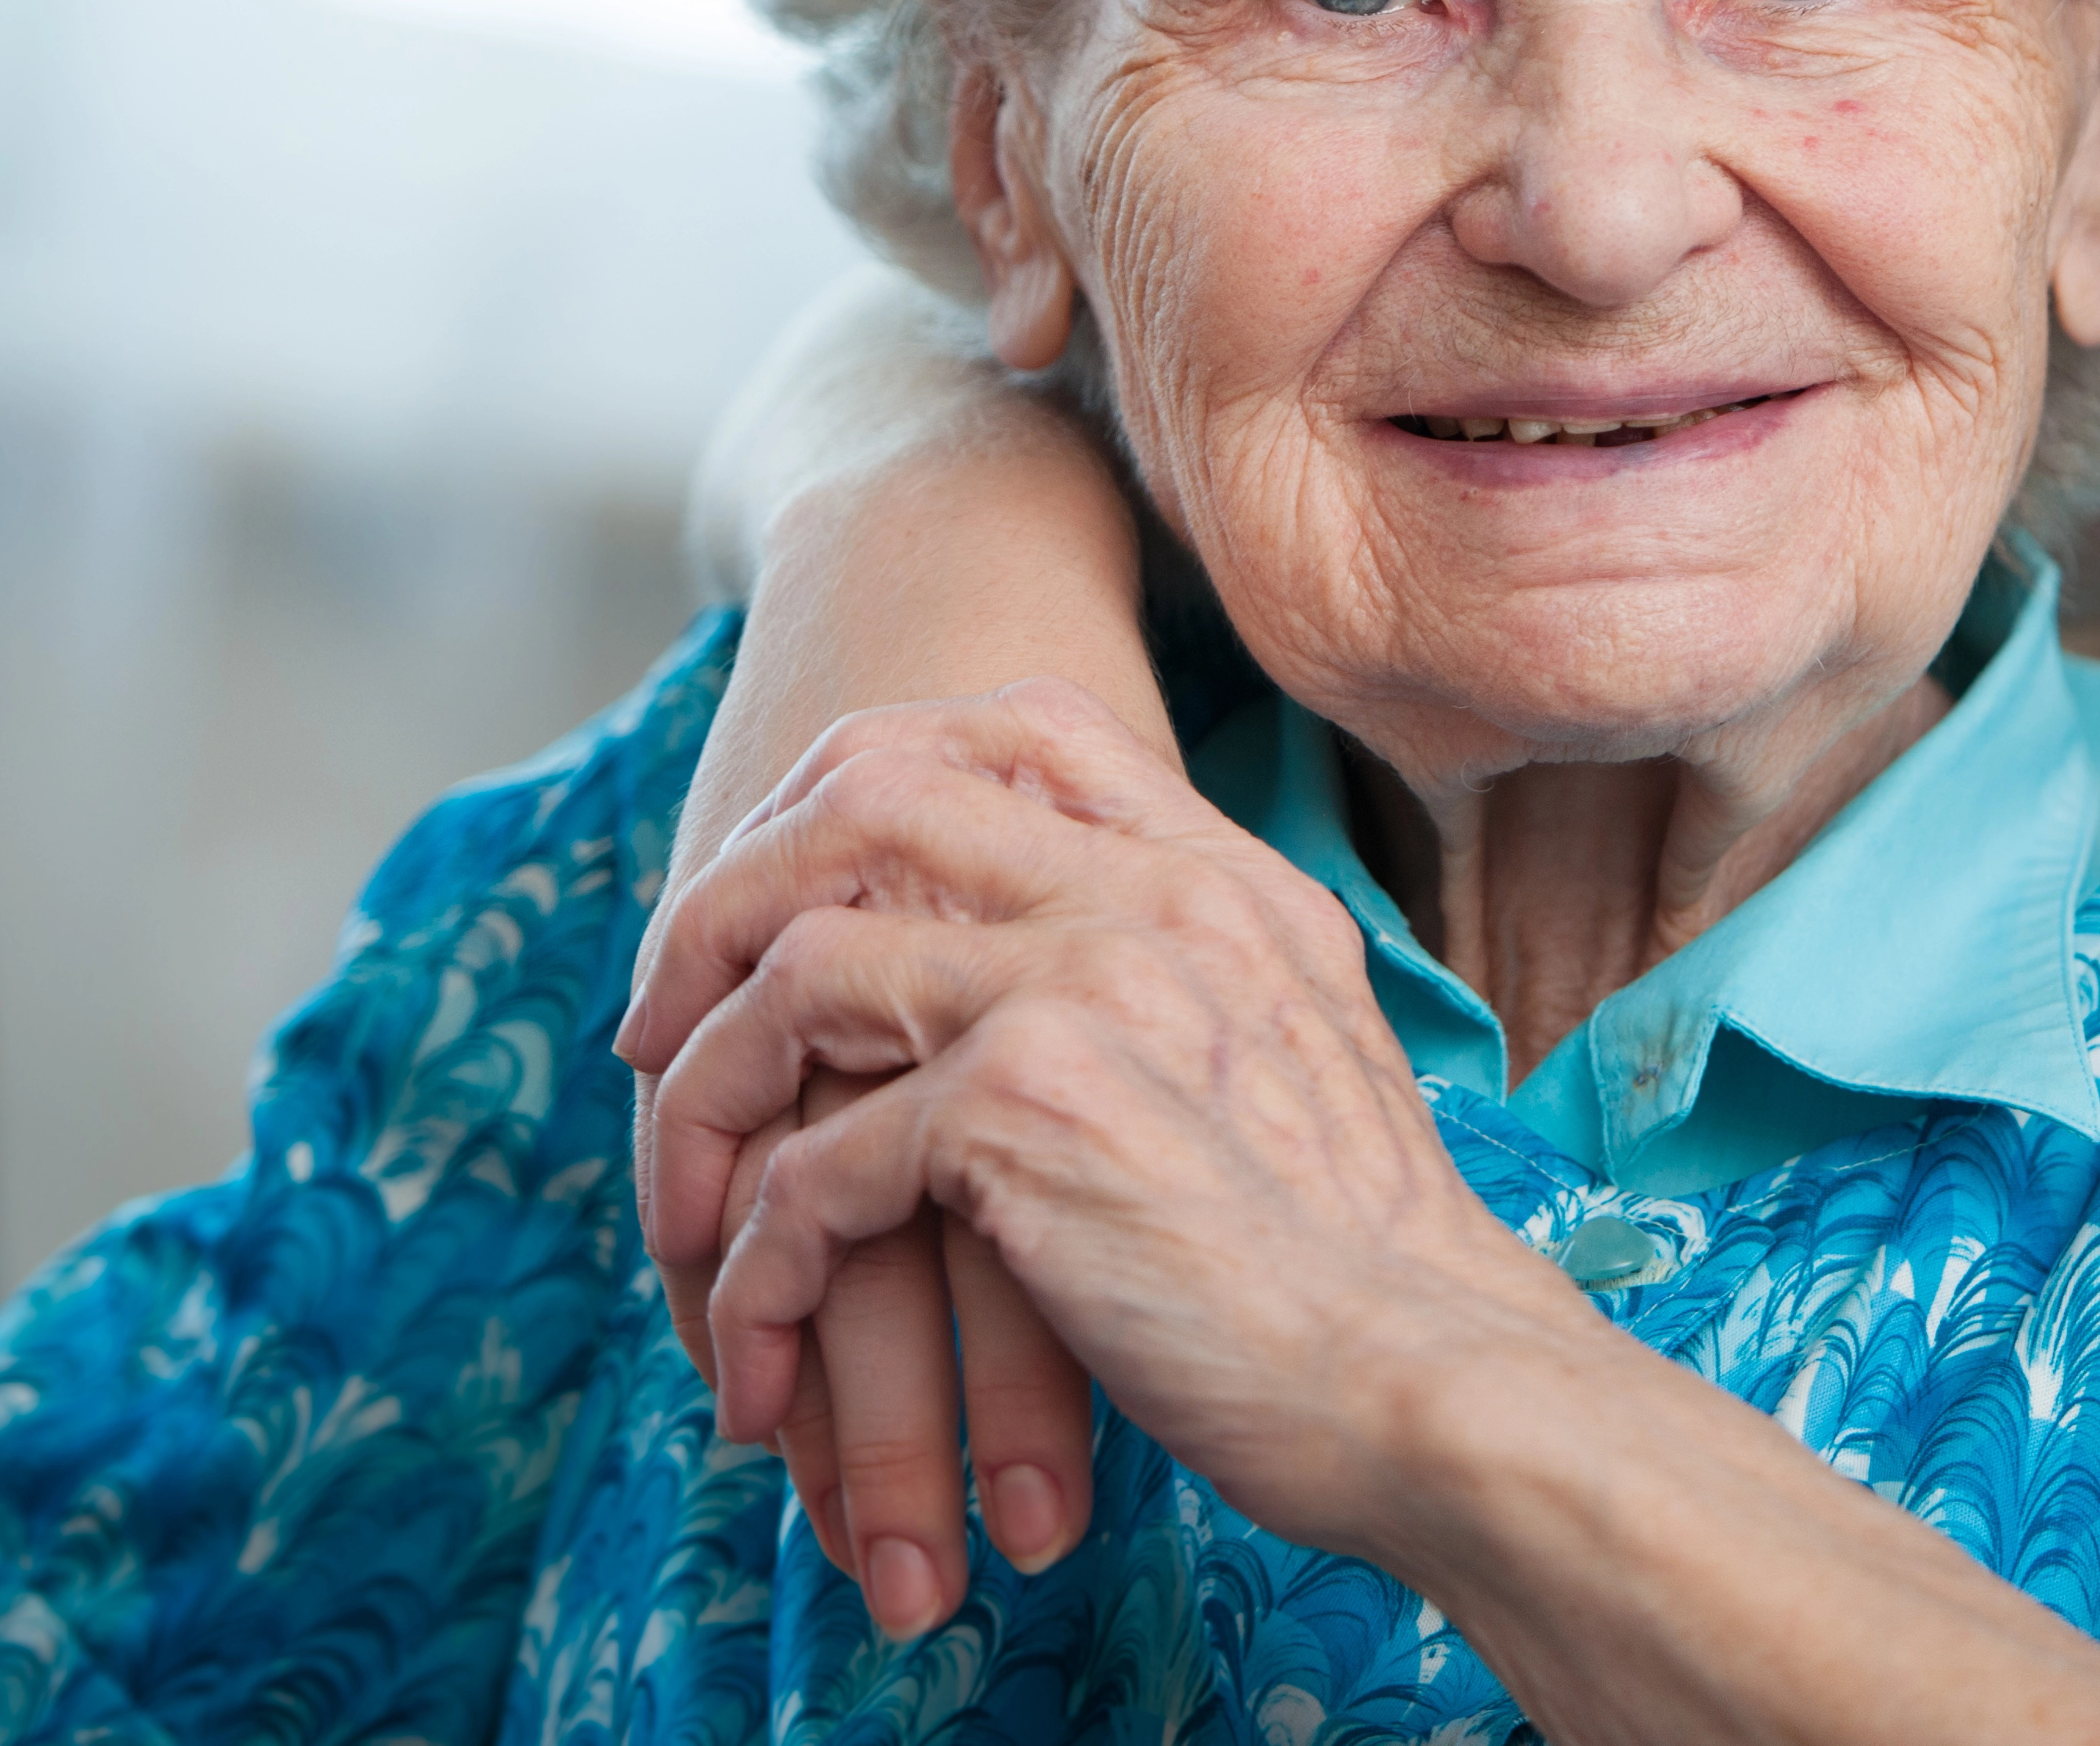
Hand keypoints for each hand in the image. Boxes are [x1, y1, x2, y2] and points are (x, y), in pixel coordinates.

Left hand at [619, 682, 1598, 1605]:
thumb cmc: (1374, 1269)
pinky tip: (760, 1358)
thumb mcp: (1306, 1058)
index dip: (866, 782)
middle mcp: (1151, 896)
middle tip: (662, 1037)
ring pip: (796, 979)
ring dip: (705, 1112)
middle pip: (864, 797)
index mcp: (1226, 877)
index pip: (1024, 722)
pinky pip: (809, 1170)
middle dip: (724, 909)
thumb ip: (1200, 985)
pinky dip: (755, 1272)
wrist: (1437, 1377)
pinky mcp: (1021, 1117)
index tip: (793, 892)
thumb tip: (1072, 999)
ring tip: (692, 1230)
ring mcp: (1082, 988)